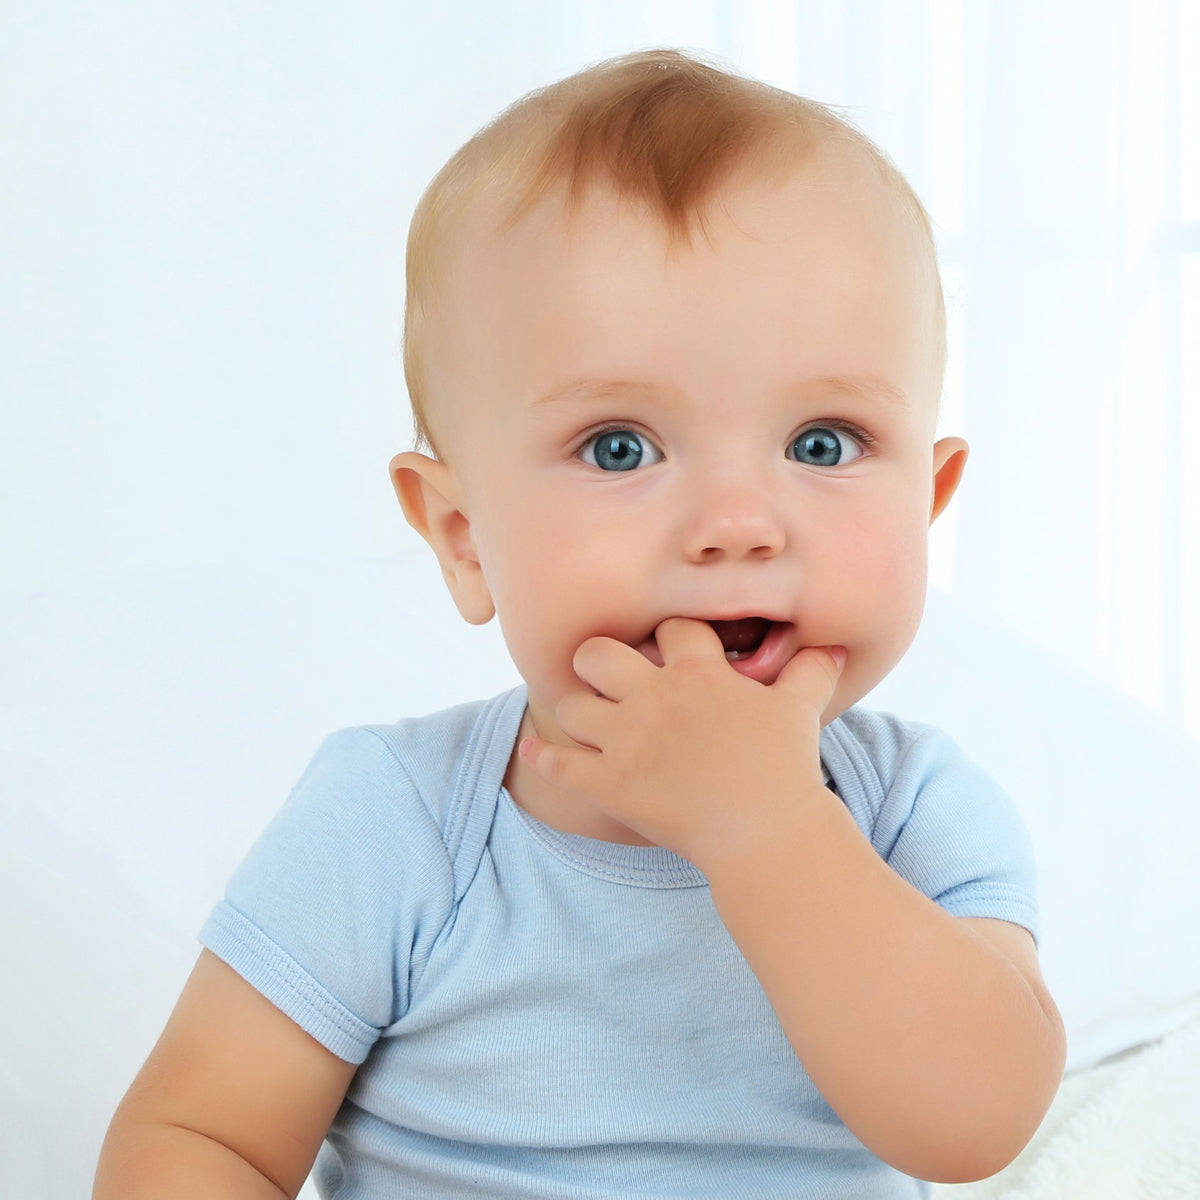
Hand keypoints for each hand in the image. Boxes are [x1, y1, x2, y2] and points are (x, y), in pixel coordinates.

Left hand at [519, 617, 845, 867]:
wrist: (766, 832)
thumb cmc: (785, 769)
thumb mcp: (801, 710)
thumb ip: (810, 672)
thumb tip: (834, 648)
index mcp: (697, 673)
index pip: (670, 630)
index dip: (667, 636)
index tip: (666, 647)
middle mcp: (653, 697)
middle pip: (599, 653)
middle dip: (598, 659)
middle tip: (606, 674)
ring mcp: (626, 741)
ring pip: (572, 705)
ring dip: (575, 708)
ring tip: (583, 715)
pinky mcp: (608, 784)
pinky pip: (559, 764)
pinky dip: (542, 756)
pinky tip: (532, 747)